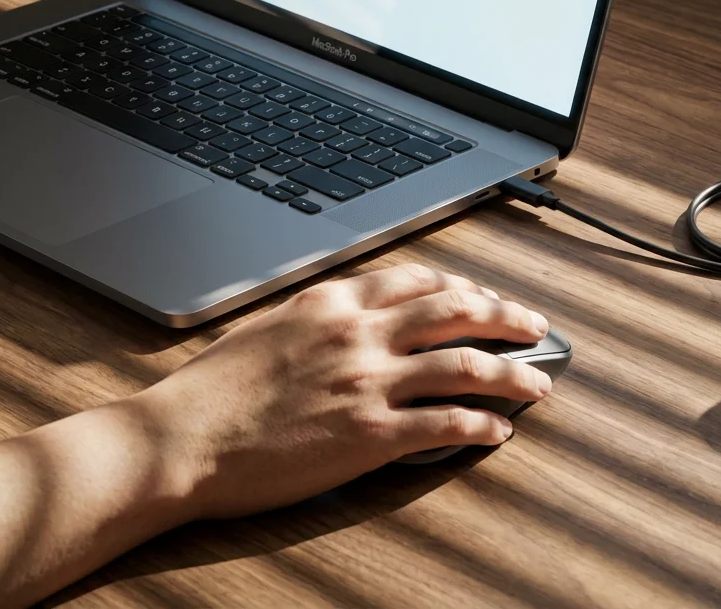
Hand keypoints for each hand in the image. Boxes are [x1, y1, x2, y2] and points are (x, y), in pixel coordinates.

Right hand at [134, 263, 552, 518]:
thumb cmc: (214, 391)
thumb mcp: (271, 328)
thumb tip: (362, 317)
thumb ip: (324, 318)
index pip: (420, 281)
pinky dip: (482, 426)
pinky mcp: (371, 435)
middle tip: (537, 327)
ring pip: (467, 366)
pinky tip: (499, 431)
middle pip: (459, 312)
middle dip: (508, 316)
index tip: (485, 297)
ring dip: (515, 373)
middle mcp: (360, 334)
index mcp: (334, 304)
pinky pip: (446, 425)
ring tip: (540, 383)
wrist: (180, 440)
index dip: (464, 287)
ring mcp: (369, 383)